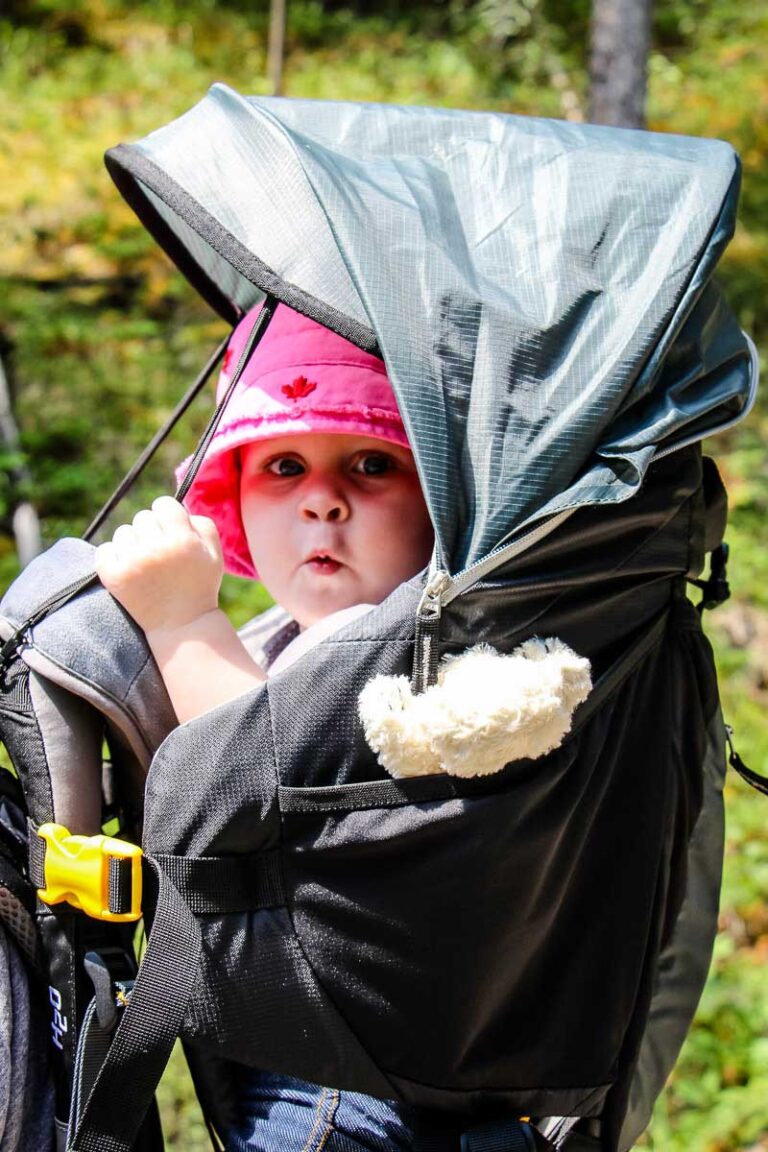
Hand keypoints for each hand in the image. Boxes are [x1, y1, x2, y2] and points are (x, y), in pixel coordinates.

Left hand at [95, 496, 223, 635]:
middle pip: (143, 517)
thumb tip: (176, 508)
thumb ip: (201, 522)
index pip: (163, 504)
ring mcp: (132, 562)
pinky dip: (113, 557)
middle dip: (151, 531)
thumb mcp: (215, 553)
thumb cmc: (199, 585)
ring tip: (145, 564)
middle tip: (160, 554)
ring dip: (132, 543)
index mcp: (183, 539)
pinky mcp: (113, 576)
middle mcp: (157, 548)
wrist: (181, 625)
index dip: (167, 517)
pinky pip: (104, 549)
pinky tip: (128, 570)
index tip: (170, 532)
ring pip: (123, 532)